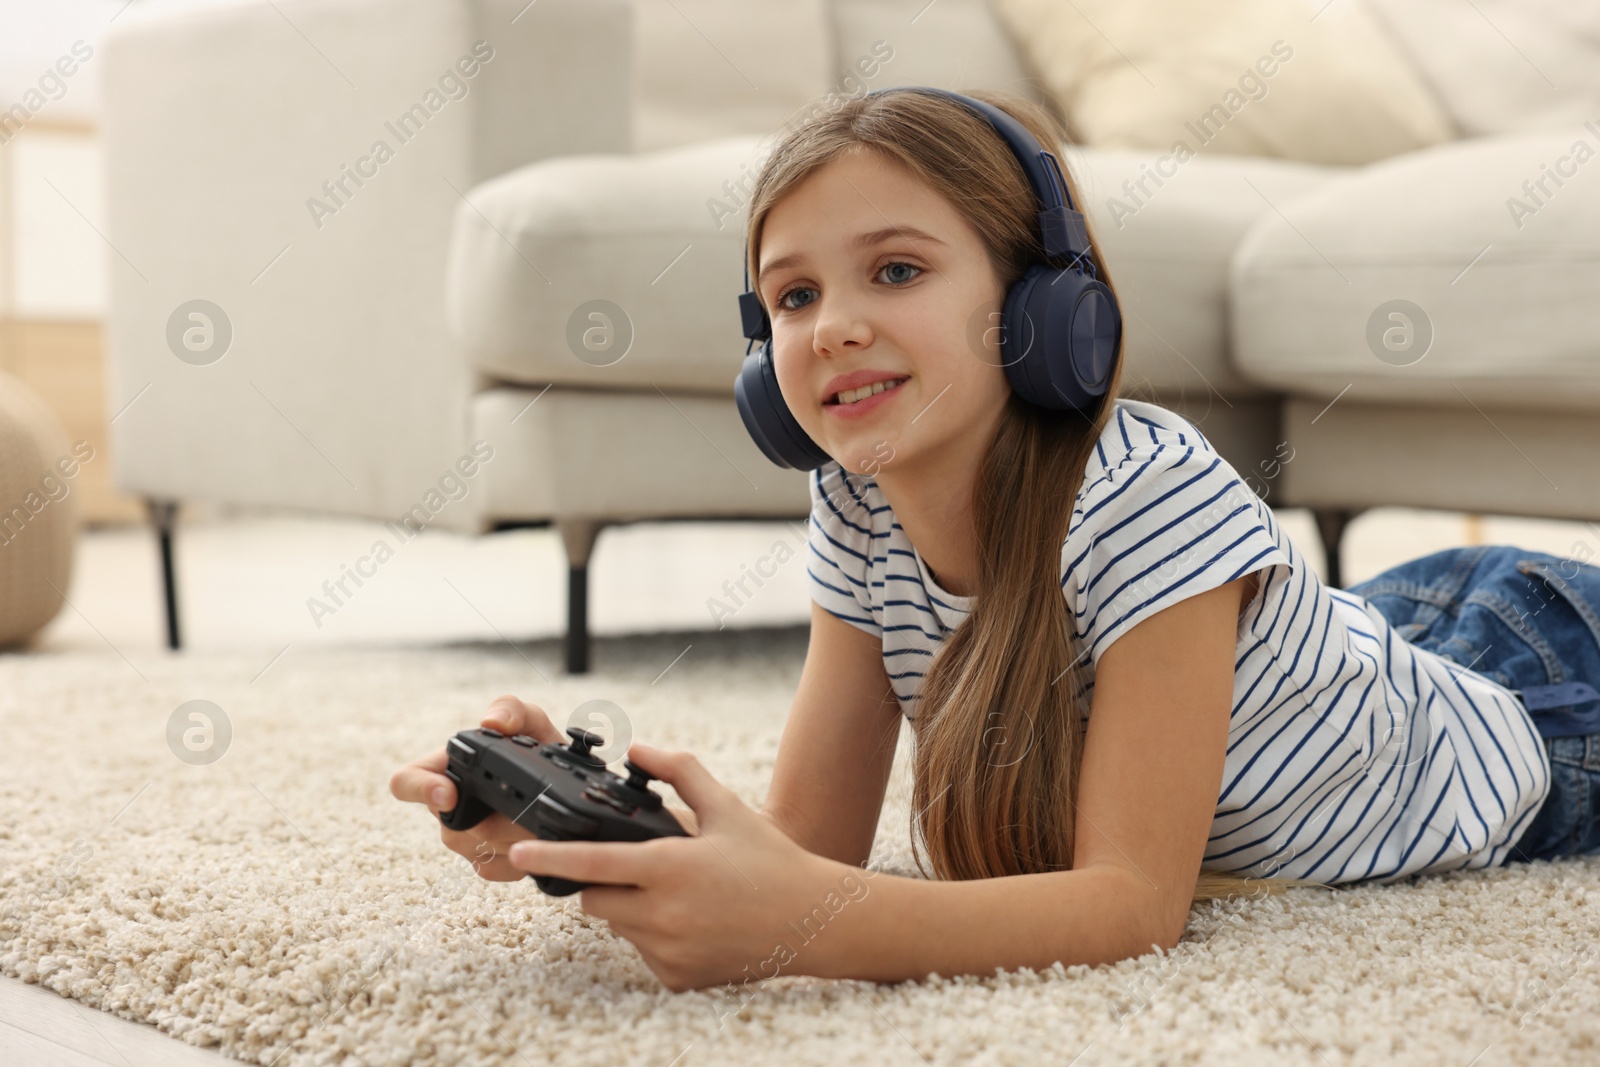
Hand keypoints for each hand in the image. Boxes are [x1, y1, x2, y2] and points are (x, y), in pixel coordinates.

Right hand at [388, 694, 564, 880]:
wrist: (566, 785)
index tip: (449, 795)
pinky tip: (538, 842)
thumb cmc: (539, 749)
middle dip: (493, 821)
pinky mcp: (486, 862)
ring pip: (477, 850)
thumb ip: (512, 710)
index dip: (420, 790)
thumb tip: (492, 722)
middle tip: (529, 812)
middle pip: (452, 827)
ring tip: (539, 822)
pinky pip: (494, 869)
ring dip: (512, 839)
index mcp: (447, 768)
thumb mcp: (531, 721)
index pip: (405, 782)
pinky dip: (520, 858)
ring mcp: (464, 839)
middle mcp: (448, 807)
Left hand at [506, 742, 863, 990]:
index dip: (550, 857)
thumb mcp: (726, 808)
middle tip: (639, 868)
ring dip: (629, 908)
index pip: (592, 862)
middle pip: (595, 899)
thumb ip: (679, 772)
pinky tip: (691, 922)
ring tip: (678, 894)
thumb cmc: (770, 861)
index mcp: (670, 867)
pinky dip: (653, 936)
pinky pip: (642, 952)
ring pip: (617, 926)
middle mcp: (664, 914)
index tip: (516, 852)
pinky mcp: (676, 977)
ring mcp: (668, 951)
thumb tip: (639, 750)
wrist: (813, 921)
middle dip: (603, 882)